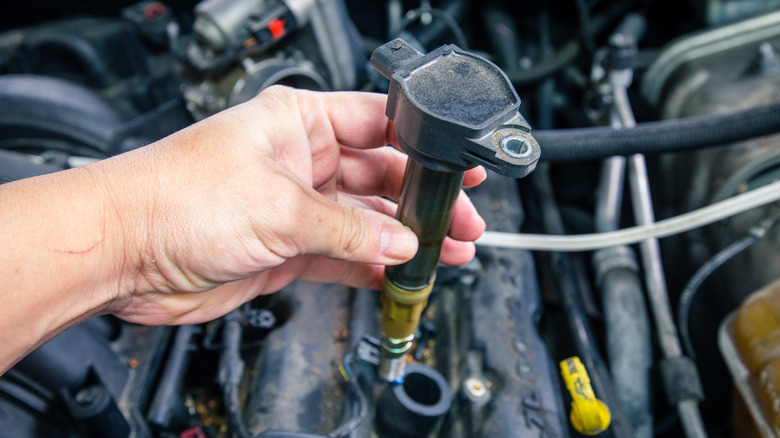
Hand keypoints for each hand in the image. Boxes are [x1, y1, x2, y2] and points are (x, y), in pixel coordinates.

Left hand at [102, 86, 486, 324]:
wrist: (123, 252)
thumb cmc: (177, 198)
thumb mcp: (281, 206)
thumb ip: (348, 230)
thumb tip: (399, 242)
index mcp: (298, 122)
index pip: (377, 124)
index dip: (420, 147)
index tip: (457, 168)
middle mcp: (299, 160)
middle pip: (379, 177)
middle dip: (420, 201)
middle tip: (459, 222)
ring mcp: (293, 206)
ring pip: (364, 222)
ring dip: (402, 239)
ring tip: (444, 252)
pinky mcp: (284, 247)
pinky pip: (342, 256)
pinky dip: (371, 267)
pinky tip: (398, 273)